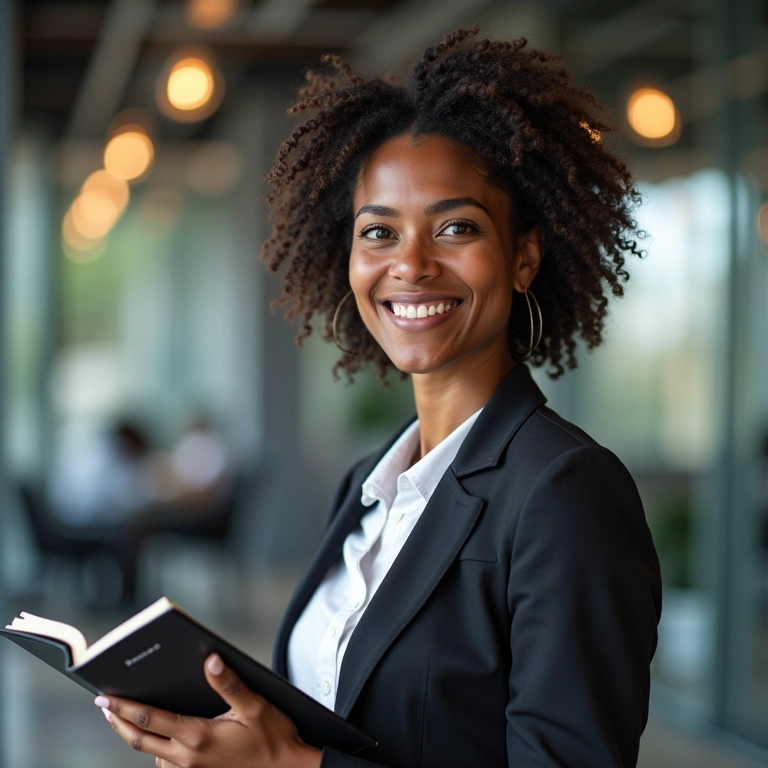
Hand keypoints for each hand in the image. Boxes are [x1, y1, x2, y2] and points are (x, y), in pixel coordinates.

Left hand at [95, 653, 321, 767]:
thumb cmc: (273, 738)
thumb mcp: (255, 706)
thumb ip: (230, 683)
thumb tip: (210, 660)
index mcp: (198, 736)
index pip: (149, 719)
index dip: (124, 707)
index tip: (104, 698)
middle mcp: (188, 757)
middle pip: (139, 739)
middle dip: (118, 722)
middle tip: (104, 707)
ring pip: (150, 753)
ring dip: (135, 736)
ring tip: (125, 718)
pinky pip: (166, 764)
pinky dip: (154, 749)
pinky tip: (157, 737)